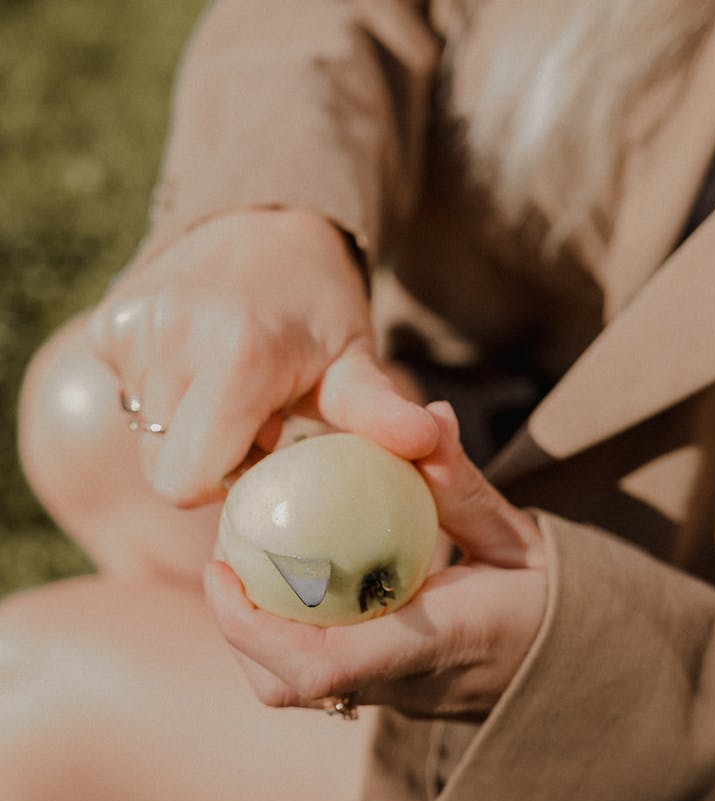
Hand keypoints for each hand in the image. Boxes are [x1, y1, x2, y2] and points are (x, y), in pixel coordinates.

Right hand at [89, 208, 437, 505]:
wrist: (262, 223)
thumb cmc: (317, 306)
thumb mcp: (353, 359)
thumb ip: (379, 411)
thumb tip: (429, 442)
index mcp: (237, 354)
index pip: (188, 483)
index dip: (226, 486)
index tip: (265, 454)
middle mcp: (172, 336)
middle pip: (165, 470)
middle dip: (209, 462)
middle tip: (252, 421)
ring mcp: (132, 326)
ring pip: (146, 437)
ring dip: (189, 428)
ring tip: (231, 386)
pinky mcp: (106, 324)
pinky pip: (128, 397)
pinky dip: (163, 396)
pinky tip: (199, 363)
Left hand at [205, 402, 547, 720]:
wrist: (582, 666)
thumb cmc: (553, 599)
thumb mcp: (515, 536)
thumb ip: (465, 485)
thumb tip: (428, 417)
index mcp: (436, 646)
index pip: (324, 662)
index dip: (252, 625)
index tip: (218, 567)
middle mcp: (404, 688)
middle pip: (287, 687)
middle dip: (238, 631)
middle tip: (227, 558)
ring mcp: (394, 701)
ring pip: (297, 690)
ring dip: (257, 635)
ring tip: (253, 568)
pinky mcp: (391, 699)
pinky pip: (320, 679)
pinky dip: (287, 635)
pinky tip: (298, 584)